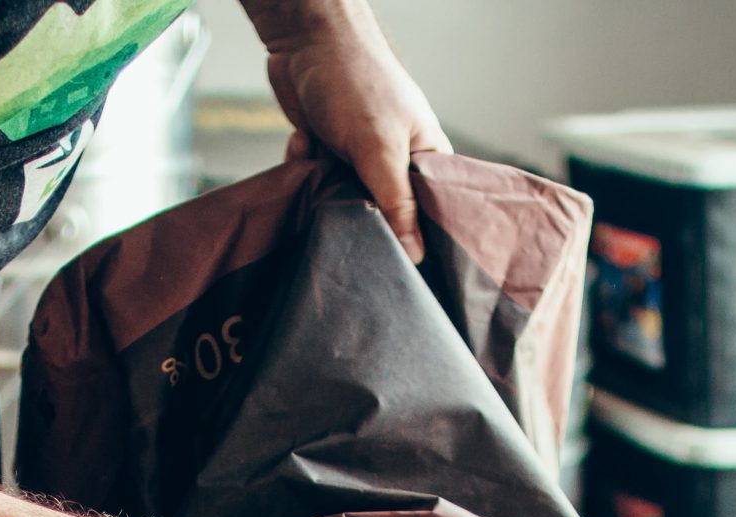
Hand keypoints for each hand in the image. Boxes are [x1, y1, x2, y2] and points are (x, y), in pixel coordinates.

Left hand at [260, 9, 451, 259]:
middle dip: (359, 212)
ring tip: (323, 161)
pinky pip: (317, 182)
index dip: (416, 237)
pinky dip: (305, 168)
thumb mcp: (380, 148)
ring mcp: (360, 155)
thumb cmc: (355, 80)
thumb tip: (416, 254)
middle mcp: (396, 159)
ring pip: (343, 200)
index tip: (398, 257)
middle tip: (344, 207)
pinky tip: (304, 142)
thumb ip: (397, 203)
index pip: (431, 213)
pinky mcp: (328, 150)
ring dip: (325, 188)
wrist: (305, 39)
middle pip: (383, 213)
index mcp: (426, 157)